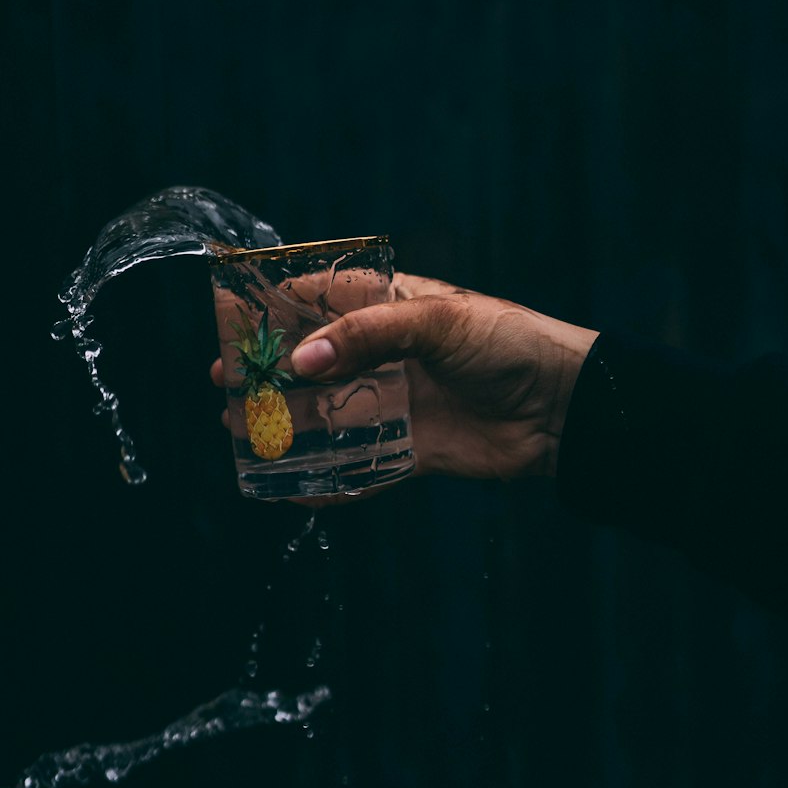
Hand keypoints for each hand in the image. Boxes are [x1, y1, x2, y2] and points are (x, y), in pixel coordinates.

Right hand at [210, 273, 596, 482]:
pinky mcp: (412, 449)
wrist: (564, 407)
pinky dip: (326, 478)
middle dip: (267, 374)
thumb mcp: (438, 322)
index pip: (320, 298)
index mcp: (392, 306)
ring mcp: (397, 402)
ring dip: (285, 425)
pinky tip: (290, 488)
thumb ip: (369, 335)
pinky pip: (360, 465)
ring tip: (240, 433)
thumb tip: (302, 360)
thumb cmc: (509, 343)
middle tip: (223, 387)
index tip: (229, 322)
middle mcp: (387, 353)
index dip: (274, 308)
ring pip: (328, 414)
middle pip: (313, 362)